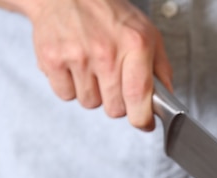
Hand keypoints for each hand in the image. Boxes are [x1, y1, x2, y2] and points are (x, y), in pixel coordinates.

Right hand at [25, 0, 171, 129]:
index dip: (142, 119)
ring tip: (93, 67)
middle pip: (115, 109)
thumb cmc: (111, 15)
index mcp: (135, 45)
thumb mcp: (148, 34)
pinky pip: (65, 95)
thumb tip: (165, 103)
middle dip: (117, 102)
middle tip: (114, 80)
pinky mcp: (51, 60)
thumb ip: (161, 70)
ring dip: (93, 93)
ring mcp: (77, 56)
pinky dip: (70, 86)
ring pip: (90, 104)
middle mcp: (106, 51)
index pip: (139, 98)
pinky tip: (75, 65)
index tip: (144, 123)